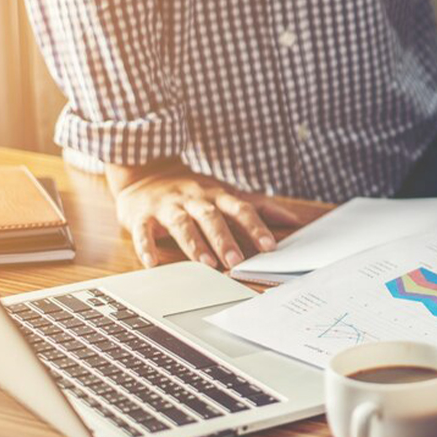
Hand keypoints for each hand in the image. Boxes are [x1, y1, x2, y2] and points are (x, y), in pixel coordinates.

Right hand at [106, 160, 302, 268]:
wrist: (147, 172)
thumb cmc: (194, 190)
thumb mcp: (227, 193)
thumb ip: (259, 207)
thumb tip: (294, 220)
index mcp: (217, 195)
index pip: (240, 209)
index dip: (255, 227)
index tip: (270, 246)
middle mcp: (195, 199)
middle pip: (212, 217)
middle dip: (225, 239)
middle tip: (237, 260)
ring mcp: (168, 206)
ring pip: (181, 224)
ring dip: (194, 244)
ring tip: (206, 263)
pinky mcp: (142, 215)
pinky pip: (143, 231)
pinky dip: (147, 246)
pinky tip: (152, 263)